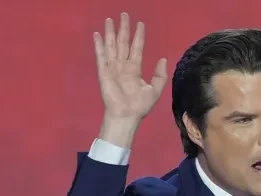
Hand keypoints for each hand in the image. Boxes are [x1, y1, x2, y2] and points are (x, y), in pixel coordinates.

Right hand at [93, 13, 167, 145]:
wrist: (127, 116)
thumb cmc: (140, 106)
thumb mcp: (155, 90)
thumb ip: (160, 74)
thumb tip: (163, 59)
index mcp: (134, 69)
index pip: (137, 48)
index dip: (138, 36)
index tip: (140, 24)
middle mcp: (123, 66)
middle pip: (123, 43)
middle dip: (123, 29)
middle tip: (124, 15)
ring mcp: (112, 68)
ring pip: (111, 46)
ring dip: (110, 33)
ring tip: (109, 19)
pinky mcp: (104, 72)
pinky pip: (101, 56)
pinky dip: (98, 45)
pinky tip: (97, 34)